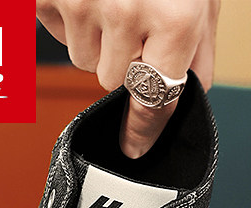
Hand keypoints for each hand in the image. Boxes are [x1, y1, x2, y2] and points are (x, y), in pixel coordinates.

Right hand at [37, 0, 219, 156]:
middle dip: (123, 57)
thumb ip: (197, 52)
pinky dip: (64, 13)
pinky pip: (53, 27)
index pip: (155, 98)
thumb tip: (189, 100)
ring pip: (84, 56)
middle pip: (114, 80)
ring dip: (95, 34)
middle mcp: (128, 13)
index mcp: (175, 21)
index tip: (135, 150)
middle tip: (132, 13)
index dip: (144, 128)